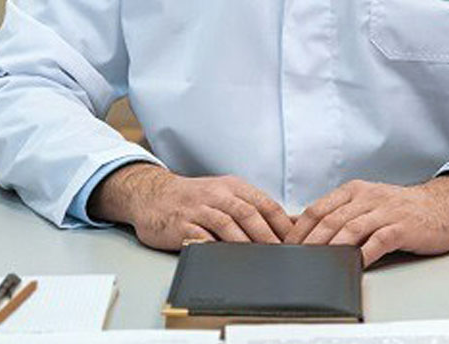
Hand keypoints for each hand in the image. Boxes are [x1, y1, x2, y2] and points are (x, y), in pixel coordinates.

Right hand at [89, 164, 294, 251]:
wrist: (152, 194)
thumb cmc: (194, 197)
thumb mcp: (224, 193)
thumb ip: (252, 207)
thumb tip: (290, 224)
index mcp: (232, 186)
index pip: (265, 203)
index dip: (283, 224)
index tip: (296, 242)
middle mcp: (217, 194)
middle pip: (249, 213)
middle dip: (268, 237)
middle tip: (282, 256)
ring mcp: (198, 208)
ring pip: (228, 224)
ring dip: (246, 244)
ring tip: (260, 262)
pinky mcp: (181, 224)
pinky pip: (202, 237)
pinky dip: (216, 248)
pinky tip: (227, 260)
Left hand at [285, 174, 448, 266]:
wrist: (441, 206)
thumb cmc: (399, 209)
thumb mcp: (364, 204)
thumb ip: (335, 213)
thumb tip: (297, 224)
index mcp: (354, 191)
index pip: (319, 209)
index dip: (300, 229)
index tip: (286, 248)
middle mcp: (367, 197)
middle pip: (331, 220)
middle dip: (310, 242)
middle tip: (297, 260)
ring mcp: (385, 211)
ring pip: (351, 228)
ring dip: (331, 248)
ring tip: (318, 264)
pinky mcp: (402, 226)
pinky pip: (378, 240)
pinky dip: (364, 253)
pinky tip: (354, 265)